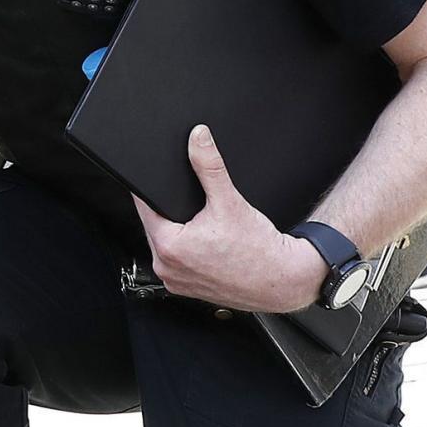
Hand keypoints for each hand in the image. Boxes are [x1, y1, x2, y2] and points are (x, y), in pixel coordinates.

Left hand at [133, 125, 324, 313]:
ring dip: (175, 233)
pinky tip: (203, 246)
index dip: (149, 190)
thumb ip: (209, 166)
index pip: (143, 207)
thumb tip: (198, 138)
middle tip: (193, 208)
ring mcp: (173, 280)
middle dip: (169, 212)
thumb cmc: (259, 249)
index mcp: (168, 246)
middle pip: (154, 226)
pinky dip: (184, 251)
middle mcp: (165, 267)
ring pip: (164, 244)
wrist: (282, 279)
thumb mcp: (229, 200)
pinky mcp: (184, 288)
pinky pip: (175, 262)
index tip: (154, 180)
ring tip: (201, 228)